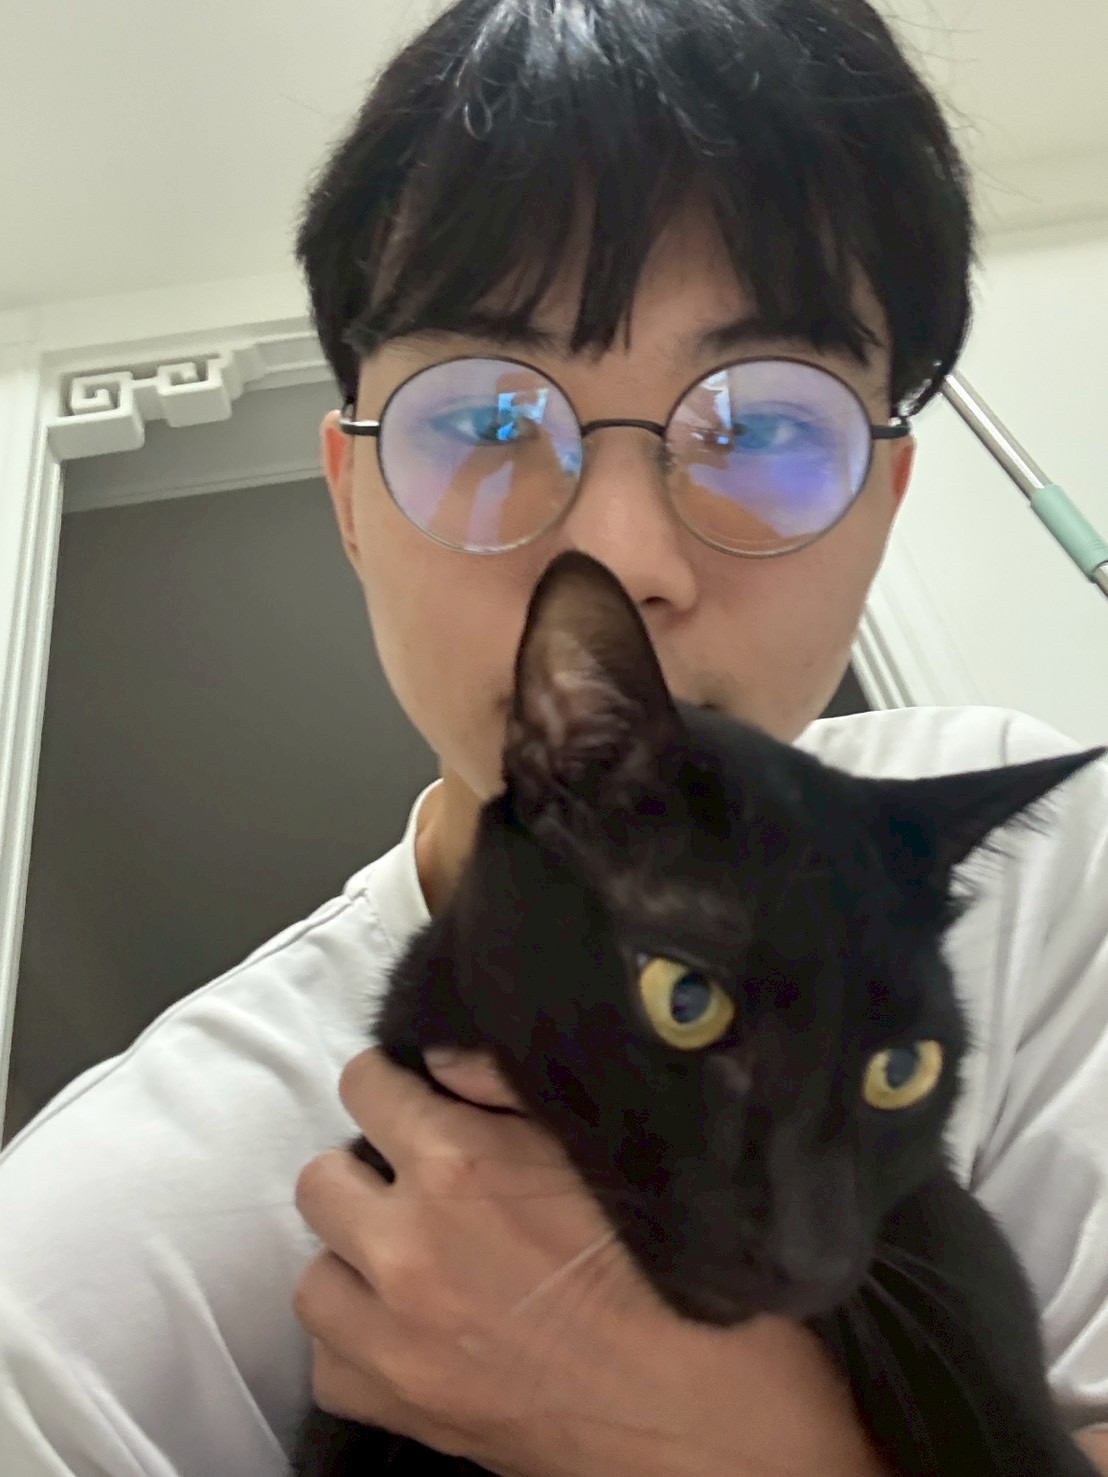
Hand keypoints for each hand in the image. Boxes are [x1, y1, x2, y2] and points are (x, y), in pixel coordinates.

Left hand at [293, 1047, 886, 1476]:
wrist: (704, 1414)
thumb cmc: (670, 1274)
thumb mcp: (600, 1148)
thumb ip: (505, 1088)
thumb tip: (441, 1061)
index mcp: (458, 1164)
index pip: (363, 1086)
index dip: (390, 1083)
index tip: (411, 1098)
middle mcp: (407, 1246)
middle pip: (320, 1178)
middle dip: (365, 1169)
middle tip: (415, 1181)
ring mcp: (394, 1337)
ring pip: (313, 1273)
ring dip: (353, 1258)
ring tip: (407, 1257)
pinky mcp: (402, 1409)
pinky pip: (328, 1362)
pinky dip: (355, 1341)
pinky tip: (403, 1327)